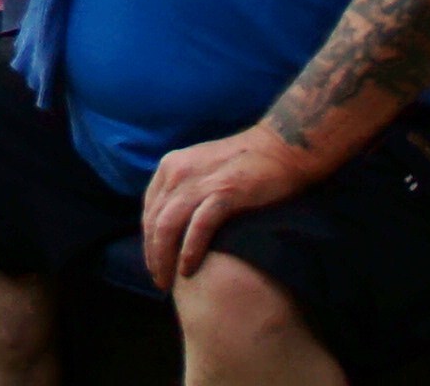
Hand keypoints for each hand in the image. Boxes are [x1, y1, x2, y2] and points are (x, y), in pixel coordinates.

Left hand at [140, 125, 318, 290]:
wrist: (280, 148)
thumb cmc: (244, 163)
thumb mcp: (202, 169)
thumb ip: (184, 190)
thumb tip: (171, 225)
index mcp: (170, 166)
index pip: (149, 211)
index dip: (148, 241)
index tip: (154, 263)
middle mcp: (178, 172)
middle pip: (155, 222)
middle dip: (154, 255)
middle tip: (160, 281)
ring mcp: (200, 182)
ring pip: (168, 226)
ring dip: (165, 258)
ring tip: (170, 280)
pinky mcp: (224, 192)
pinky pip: (198, 226)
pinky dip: (190, 250)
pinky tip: (188, 268)